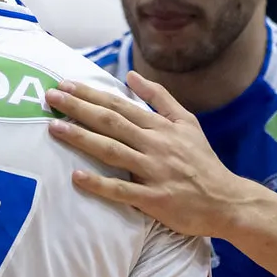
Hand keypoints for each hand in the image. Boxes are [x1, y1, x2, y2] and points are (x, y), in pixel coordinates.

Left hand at [47, 73, 252, 239]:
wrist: (226, 200)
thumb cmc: (202, 161)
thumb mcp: (187, 122)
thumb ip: (159, 98)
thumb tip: (130, 76)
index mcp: (161, 127)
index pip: (120, 105)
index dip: (91, 94)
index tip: (65, 85)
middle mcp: (155, 145)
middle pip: (111, 122)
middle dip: (78, 108)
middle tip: (50, 97)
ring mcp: (154, 172)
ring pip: (112, 151)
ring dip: (82, 138)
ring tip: (55, 128)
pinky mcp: (154, 200)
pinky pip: (122, 191)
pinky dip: (99, 184)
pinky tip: (76, 177)